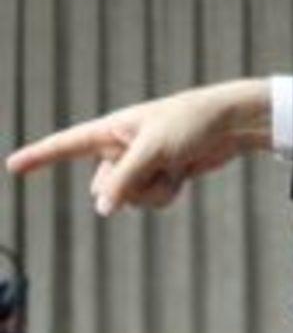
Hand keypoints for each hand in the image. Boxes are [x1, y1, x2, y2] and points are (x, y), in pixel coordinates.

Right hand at [5, 79, 271, 214]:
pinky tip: (184, 173)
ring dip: (153, 190)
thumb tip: (102, 209)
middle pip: (105, 189)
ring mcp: (142, 165)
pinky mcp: (162, 175)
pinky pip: (152, 201)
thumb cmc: (191, 123)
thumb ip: (124, 180)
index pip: (67, 145)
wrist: (232, 124)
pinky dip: (167, 193)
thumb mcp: (153, 150)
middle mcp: (121, 148)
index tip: (12, 165)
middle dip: (130, 187)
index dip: (40, 156)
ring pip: (130, 200)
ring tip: (175, 165)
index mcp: (112, 129)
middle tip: (159, 161)